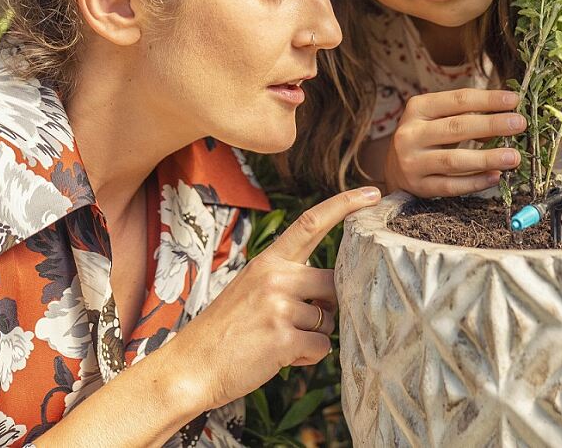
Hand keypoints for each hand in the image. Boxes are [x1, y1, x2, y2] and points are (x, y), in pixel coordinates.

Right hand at [168, 186, 380, 410]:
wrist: (190, 367)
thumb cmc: (225, 331)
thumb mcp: (251, 289)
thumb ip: (288, 280)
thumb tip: (331, 292)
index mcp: (268, 261)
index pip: (311, 223)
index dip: (344, 205)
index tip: (372, 194)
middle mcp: (275, 277)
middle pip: (333, 283)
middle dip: (327, 306)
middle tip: (297, 323)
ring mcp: (279, 307)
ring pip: (328, 320)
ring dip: (312, 336)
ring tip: (277, 342)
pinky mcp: (284, 338)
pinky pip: (321, 347)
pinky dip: (307, 357)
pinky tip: (279, 357)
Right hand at [385, 88, 526, 197]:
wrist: (393, 168)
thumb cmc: (425, 136)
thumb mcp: (438, 118)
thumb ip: (467, 116)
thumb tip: (504, 121)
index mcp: (418, 108)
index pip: (457, 100)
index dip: (488, 99)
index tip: (514, 100)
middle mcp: (410, 134)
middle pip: (456, 127)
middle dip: (491, 125)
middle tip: (519, 124)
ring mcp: (412, 162)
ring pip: (454, 160)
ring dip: (487, 158)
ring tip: (514, 157)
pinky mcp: (418, 187)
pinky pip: (451, 186)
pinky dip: (475, 182)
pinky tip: (495, 177)